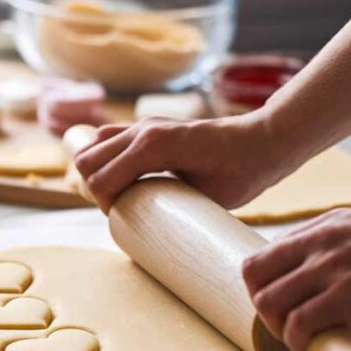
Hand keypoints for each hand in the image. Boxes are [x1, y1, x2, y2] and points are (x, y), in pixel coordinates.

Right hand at [73, 113, 293, 211]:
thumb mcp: (208, 198)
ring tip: (121, 192)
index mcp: (154, 147)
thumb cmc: (241, 172)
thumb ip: (171, 206)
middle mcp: (144, 130)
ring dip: (98, 171)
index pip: (100, 179)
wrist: (263, 141)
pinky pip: (110, 137)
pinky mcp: (150, 126)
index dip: (104, 205)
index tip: (122, 218)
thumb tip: (145, 226)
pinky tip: (125, 176)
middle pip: (87, 160)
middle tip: (120, 207)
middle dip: (95, 188)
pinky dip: (107, 158)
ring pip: (93, 145)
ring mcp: (145, 124)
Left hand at [242, 207, 350, 350]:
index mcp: (322, 226)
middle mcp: (318, 242)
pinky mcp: (350, 294)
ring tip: (301, 345)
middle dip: (260, 308)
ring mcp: (331, 267)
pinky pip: (300, 324)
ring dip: (277, 332)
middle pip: (254, 276)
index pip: (264, 254)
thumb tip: (324, 271)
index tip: (280, 308)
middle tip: (284, 329)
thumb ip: (340, 245)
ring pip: (269, 303)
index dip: (263, 287)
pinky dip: (298, 346)